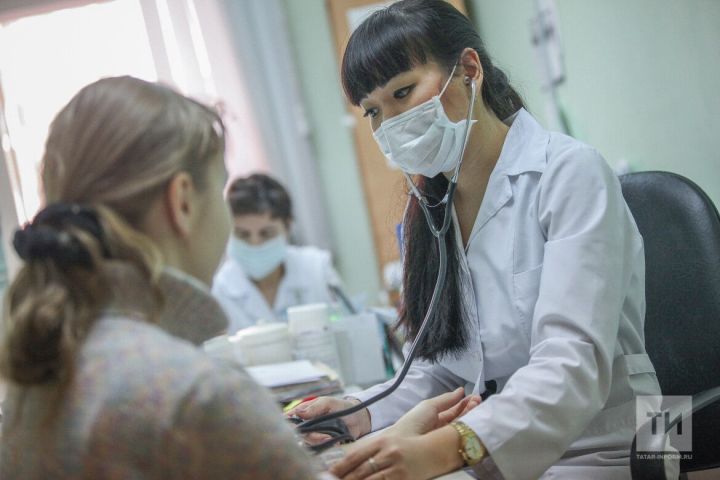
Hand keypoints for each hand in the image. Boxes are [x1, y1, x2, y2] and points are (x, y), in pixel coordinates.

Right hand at [287, 396, 370, 440]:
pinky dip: (324, 445)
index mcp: (306, 411)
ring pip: (308, 441)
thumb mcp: (328, 403)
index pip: (290, 417)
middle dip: (309, 434)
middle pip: (298, 433)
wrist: (358, 418)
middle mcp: (307, 423)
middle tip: (321, 434)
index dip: (287, 423)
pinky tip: (332, 441)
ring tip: (329, 437)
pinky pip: (318, 447)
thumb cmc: (342, 407)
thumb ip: (314, 407)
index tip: (293, 427)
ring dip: (318, 440)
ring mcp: (314, 434)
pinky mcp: (322, 443)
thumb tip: (298, 412)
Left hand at [330, 426, 461, 479]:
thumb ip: (371, 447)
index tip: (326, 474)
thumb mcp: (391, 438)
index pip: (353, 456)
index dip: (338, 467)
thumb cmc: (412, 441)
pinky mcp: (404, 478)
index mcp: (381, 440)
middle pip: (358, 471)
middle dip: (344, 479)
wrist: (438, 446)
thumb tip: (350, 455)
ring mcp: (395, 466)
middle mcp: (387, 452)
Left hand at [390, 387, 481, 436]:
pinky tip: (477, 421)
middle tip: (478, 401)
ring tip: (478, 407)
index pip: (455, 411)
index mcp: (437, 419)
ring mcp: (449, 441)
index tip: (475, 397)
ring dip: (472, 417)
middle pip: (461, 419)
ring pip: (465, 428)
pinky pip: (465, 440)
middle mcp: (444, 430)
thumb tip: (461, 390)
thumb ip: (446, 399)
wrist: (407, 445)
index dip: (465, 403)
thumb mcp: (429, 406)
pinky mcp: (455, 453)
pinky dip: (472, 431)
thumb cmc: (415, 422)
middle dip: (471, 409)